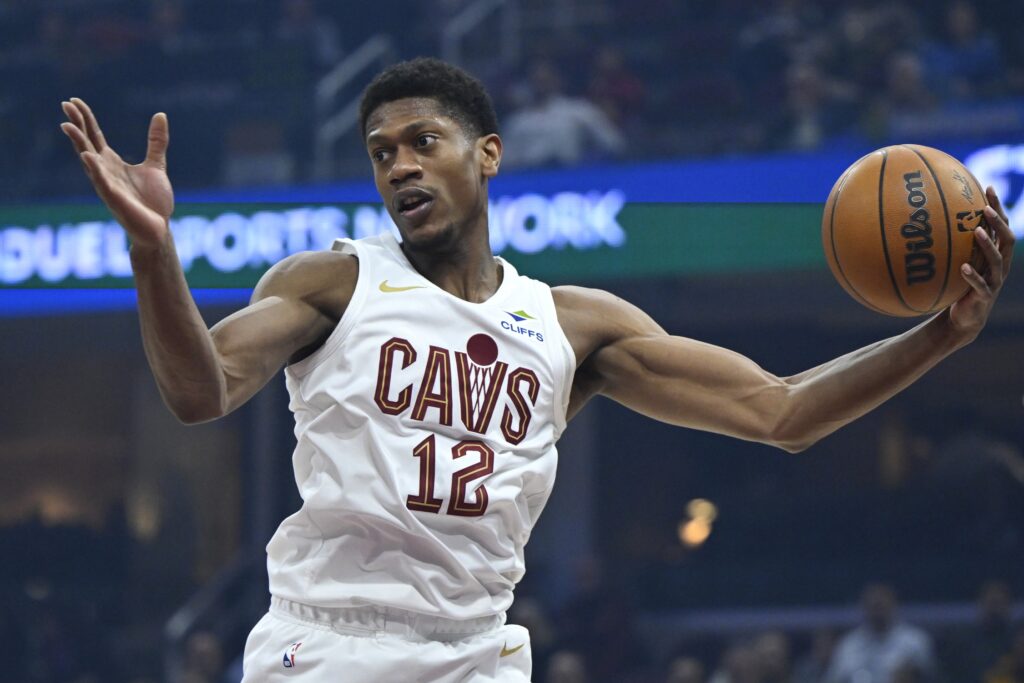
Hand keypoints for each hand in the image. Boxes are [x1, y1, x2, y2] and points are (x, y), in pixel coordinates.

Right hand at [60, 98, 173, 250]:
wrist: (159, 229)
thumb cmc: (153, 201)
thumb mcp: (156, 165)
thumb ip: (156, 142)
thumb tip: (160, 115)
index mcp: (112, 163)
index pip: (94, 136)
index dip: (85, 119)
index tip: (74, 101)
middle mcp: (104, 172)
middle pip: (86, 143)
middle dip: (76, 125)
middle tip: (65, 105)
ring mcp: (107, 186)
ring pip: (88, 161)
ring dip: (78, 144)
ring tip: (67, 125)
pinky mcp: (115, 200)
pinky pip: (102, 183)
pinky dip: (95, 170)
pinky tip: (87, 156)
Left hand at [949, 186, 1014, 338]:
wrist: (963, 318)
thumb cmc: (958, 285)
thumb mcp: (956, 262)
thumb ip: (951, 245)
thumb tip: (926, 220)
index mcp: (996, 255)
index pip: (1002, 226)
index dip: (998, 207)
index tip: (988, 187)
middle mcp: (999, 266)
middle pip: (1007, 239)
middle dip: (999, 222)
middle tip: (985, 208)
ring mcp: (994, 281)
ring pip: (997, 260)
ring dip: (988, 245)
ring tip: (977, 232)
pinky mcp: (984, 297)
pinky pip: (981, 285)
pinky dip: (972, 276)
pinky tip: (963, 267)